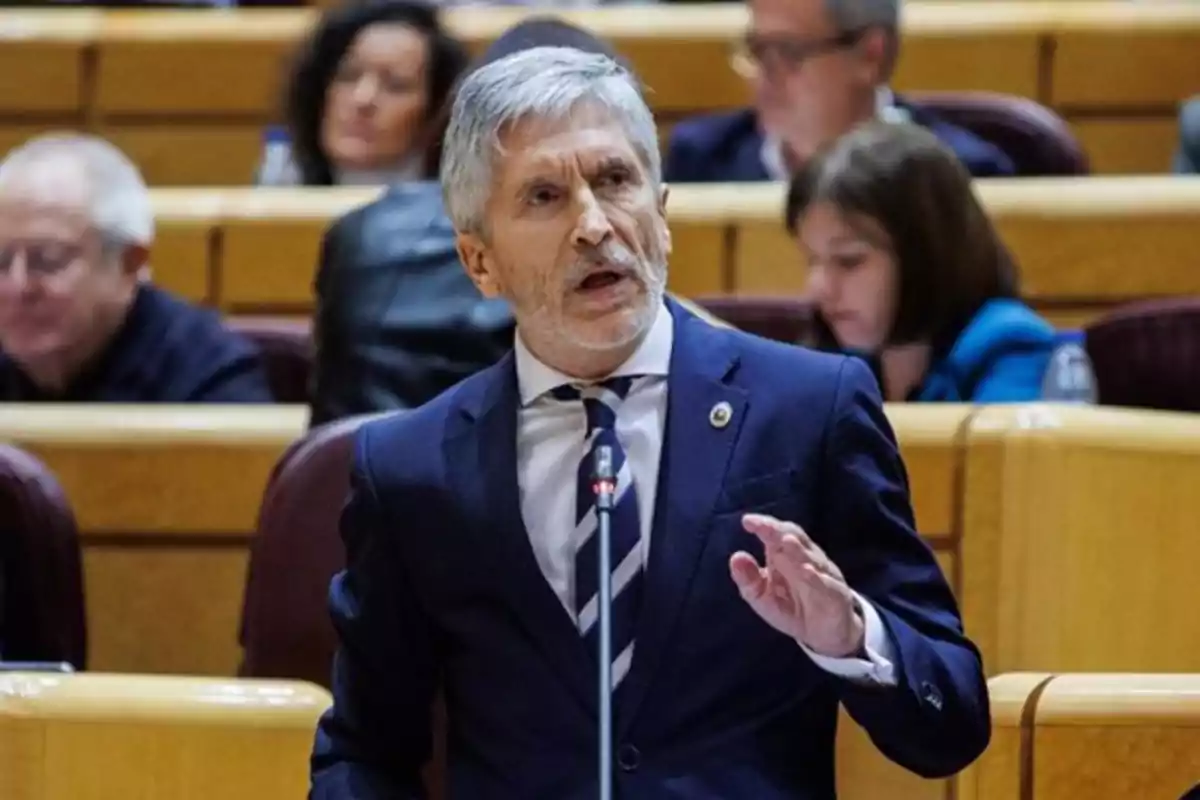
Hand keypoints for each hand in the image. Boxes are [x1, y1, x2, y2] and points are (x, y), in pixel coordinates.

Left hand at [729, 513, 864, 658]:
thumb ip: (748, 579)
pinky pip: (826, 584)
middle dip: (780, 531)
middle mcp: (806, 558)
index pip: (777, 533)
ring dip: (799, 550)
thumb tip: (735, 557)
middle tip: (765, 527)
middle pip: (795, 538)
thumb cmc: (790, 608)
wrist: (823, 634)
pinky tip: (807, 571)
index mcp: (785, 554)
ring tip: (786, 541)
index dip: (764, 525)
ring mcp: (823, 574)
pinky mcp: (835, 594)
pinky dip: (817, 577)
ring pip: (811, 558)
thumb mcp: (762, 598)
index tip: (747, 521)